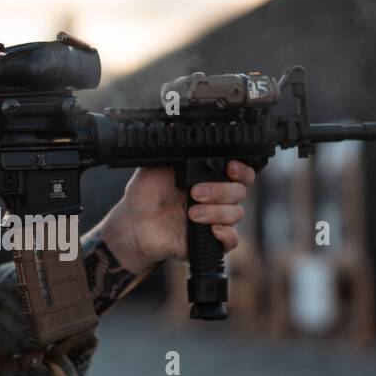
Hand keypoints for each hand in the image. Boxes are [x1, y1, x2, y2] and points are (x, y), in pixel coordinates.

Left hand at [98, 160, 255, 274]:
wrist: (133, 225)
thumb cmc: (144, 195)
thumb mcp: (158, 165)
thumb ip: (177, 151)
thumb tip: (187, 134)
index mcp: (207, 178)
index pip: (239, 172)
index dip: (241, 169)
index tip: (230, 168)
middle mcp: (215, 198)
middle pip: (239, 192)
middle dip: (220, 191)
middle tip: (195, 193)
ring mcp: (213, 219)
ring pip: (236, 214)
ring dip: (216, 212)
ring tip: (191, 213)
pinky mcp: (209, 241)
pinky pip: (232, 240)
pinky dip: (226, 234)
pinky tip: (212, 229)